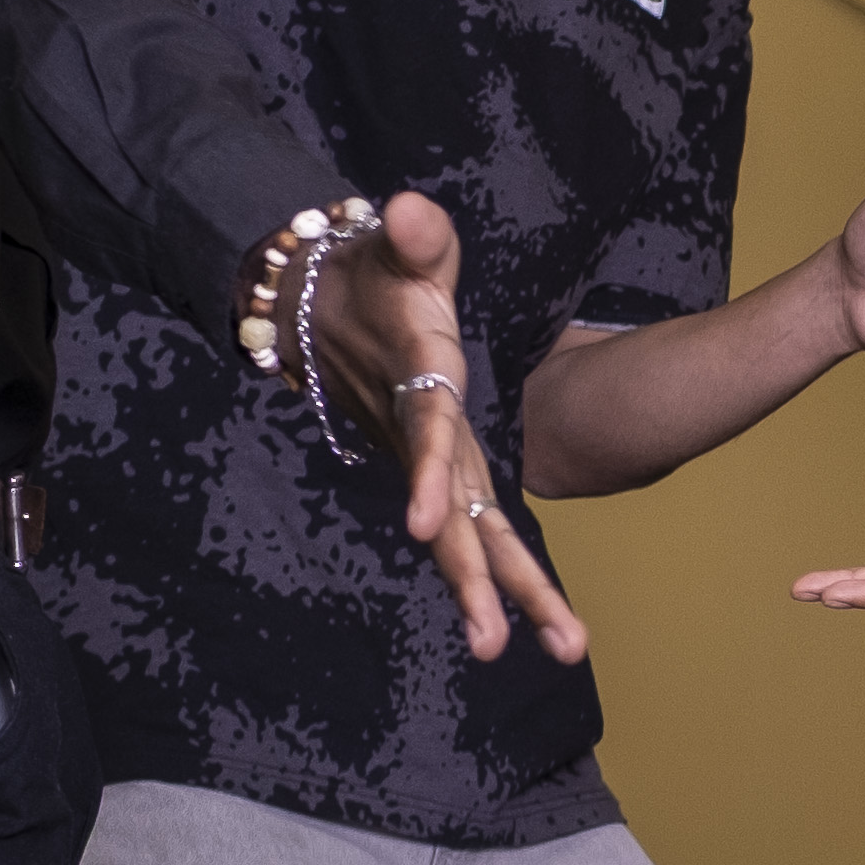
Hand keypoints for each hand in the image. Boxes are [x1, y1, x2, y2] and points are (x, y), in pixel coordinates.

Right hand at [308, 193, 584, 666]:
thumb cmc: (373, 275)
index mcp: (418, 384)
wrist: (322, 306)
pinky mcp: (443, 471)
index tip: (427, 529)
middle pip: (454, 518)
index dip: (430, 479)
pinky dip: (500, 575)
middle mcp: (424, 438)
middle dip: (477, 580)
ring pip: (469, 538)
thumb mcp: (392, 247)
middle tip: (496, 646)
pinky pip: (476, 532)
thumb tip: (407, 211)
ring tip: (542, 652)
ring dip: (499, 595)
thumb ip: (411, 236)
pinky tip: (537, 625)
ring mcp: (433, 462)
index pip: (426, 436)